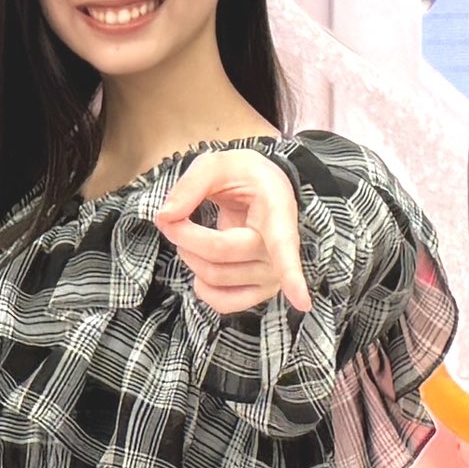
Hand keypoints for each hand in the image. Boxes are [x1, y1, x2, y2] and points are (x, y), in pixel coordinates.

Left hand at [155, 146, 310, 316]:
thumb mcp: (219, 164)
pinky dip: (202, 286)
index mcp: (278, 212)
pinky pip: (222, 303)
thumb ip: (190, 185)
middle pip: (220, 252)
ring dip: (188, 254)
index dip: (292, 275)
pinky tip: (201, 264)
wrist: (264, 193)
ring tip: (189, 234)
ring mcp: (271, 276)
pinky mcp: (259, 292)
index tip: (303, 303)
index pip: (283, 246)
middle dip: (183, 234)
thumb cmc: (245, 178)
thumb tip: (166, 215)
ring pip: (213, 277)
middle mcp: (279, 250)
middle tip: (169, 217)